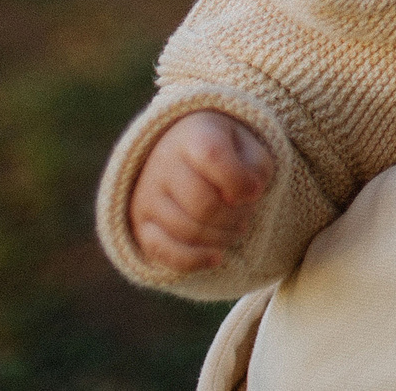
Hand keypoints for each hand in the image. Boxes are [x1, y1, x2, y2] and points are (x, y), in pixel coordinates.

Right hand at [130, 110, 273, 271]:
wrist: (185, 152)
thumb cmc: (226, 152)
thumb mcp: (250, 148)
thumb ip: (256, 168)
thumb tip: (247, 196)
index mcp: (193, 135)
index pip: (213, 157)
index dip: (239, 182)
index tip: (254, 191)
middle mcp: (163, 163)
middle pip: (204, 205)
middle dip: (235, 217)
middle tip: (247, 215)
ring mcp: (147, 195)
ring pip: (188, 232)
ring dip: (222, 238)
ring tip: (235, 228)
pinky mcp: (140, 223)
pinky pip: (164, 252)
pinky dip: (195, 260)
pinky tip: (216, 257)